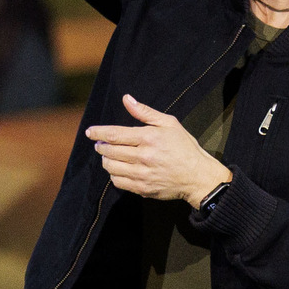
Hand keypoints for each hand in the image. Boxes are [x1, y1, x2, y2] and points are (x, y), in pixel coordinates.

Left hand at [87, 94, 232, 205]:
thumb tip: (126, 99)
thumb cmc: (184, 147)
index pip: (114, 135)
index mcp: (148, 138)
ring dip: (106, 160)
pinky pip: (118, 182)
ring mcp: (142, 175)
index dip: (98, 133)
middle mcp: (143, 157)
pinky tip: (119, 169)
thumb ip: (145, 112)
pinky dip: (114, 175)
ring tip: (109, 156)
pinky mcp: (143, 189)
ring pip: (111, 167)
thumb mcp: (169, 123)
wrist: (198, 176)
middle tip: (100, 144)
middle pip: (109, 151)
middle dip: (101, 146)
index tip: (90, 132)